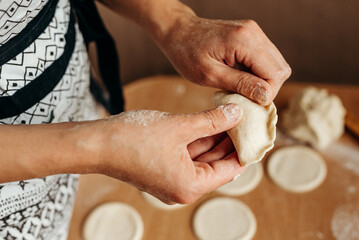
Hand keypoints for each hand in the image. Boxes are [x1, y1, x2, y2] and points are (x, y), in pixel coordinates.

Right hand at [93, 104, 244, 203]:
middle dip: (229, 141)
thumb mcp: (180, 126)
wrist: (95, 143)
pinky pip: (187, 156)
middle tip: (242, 120)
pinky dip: (197, 141)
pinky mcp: (162, 170)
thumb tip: (236, 114)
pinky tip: (208, 123)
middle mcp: (182, 188)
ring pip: (201, 158)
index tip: (254, 132)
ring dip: (213, 139)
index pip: (230, 169)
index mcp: (190, 186)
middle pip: (216, 164)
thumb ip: (212, 121)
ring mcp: (171, 180)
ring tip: (229, 118)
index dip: (243, 149)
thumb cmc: (133, 138)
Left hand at [158, 15, 290, 104]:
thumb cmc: (187, 53)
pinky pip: (265, 59)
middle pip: (280, 69)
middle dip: (267, 88)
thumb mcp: (210, 74)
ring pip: (276, 64)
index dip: (266, 93)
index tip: (247, 102)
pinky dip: (257, 72)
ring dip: (262, 81)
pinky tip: (239, 76)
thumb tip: (266, 96)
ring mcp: (253, 32)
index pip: (275, 73)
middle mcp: (253, 32)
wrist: (178, 32)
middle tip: (244, 96)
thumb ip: (240, 84)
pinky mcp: (251, 35)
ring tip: (240, 86)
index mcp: (243, 40)